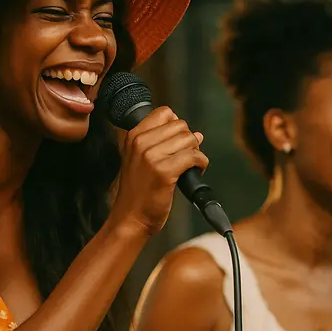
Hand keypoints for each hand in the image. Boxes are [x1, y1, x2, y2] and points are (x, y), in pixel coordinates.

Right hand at [110, 106, 208, 235]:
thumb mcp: (140, 160)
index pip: (165, 113)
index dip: (177, 126)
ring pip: (189, 139)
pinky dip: (201, 163)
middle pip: (180, 125)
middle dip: (188, 141)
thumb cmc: (138, 192)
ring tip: (190, 166)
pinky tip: (196, 171)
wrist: (130, 218)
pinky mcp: (165, 171)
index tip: (177, 143)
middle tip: (186, 157)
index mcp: (134, 136)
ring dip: (196, 152)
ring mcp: (152, 156)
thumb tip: (197, 134)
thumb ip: (163, 143)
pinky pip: (194, 156)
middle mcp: (141, 142)